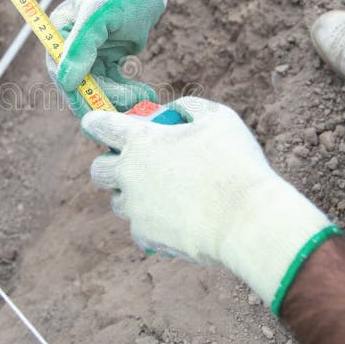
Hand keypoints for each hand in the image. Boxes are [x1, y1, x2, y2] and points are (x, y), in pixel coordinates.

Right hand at [47, 0, 187, 115]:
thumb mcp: (100, 15)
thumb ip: (82, 46)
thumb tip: (66, 81)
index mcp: (60, 32)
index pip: (60, 71)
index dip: (76, 94)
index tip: (97, 110)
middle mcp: (71, 45)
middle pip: (80, 84)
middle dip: (105, 98)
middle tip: (131, 104)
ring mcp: (90, 53)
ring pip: (99, 88)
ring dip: (120, 98)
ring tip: (144, 96)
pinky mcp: (108, 58)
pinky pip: (113, 84)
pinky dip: (128, 91)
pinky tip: (144, 93)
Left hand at [81, 97, 338, 310]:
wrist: (248, 221)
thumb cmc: (236, 163)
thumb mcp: (218, 118)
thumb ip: (188, 107)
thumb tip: (171, 112)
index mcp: (141, 140)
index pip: (100, 125)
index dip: (97, 122)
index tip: (97, 124)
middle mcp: (129, 174)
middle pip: (98, 170)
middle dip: (110, 165)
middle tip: (135, 165)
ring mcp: (134, 207)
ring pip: (118, 202)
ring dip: (133, 196)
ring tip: (166, 194)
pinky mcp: (145, 236)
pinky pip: (138, 228)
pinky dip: (152, 223)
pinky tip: (177, 219)